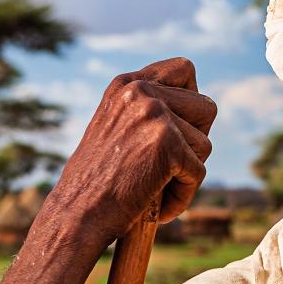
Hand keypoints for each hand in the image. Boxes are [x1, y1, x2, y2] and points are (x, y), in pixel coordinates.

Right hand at [51, 57, 216, 242]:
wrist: (77, 214)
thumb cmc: (96, 183)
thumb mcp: (116, 130)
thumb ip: (147, 112)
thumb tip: (202, 107)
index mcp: (126, 84)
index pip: (184, 69)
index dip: (191, 99)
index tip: (179, 128)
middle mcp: (140, 90)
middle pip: (206, 108)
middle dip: (195, 141)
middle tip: (168, 166)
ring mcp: (154, 113)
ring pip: (204, 145)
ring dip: (186, 174)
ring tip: (155, 191)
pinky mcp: (168, 143)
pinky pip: (198, 172)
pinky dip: (183, 196)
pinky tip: (159, 208)